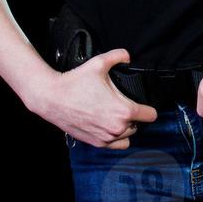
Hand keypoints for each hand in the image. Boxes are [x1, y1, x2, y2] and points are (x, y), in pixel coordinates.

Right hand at [31, 48, 158, 148]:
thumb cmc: (75, 82)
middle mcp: (117, 127)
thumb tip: (127, 56)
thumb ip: (118, 56)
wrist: (51, 98)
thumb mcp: (99, 63)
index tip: (145, 104)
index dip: (149, 108)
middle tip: (124, 105)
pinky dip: (116, 137)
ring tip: (117, 115)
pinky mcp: (95, 143)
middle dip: (134, 116)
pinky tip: (110, 126)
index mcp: (123, 110)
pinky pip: (116, 145)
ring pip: (127, 136)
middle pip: (139, 125)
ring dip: (126, 127)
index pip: (150, 115)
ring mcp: (106, 137)